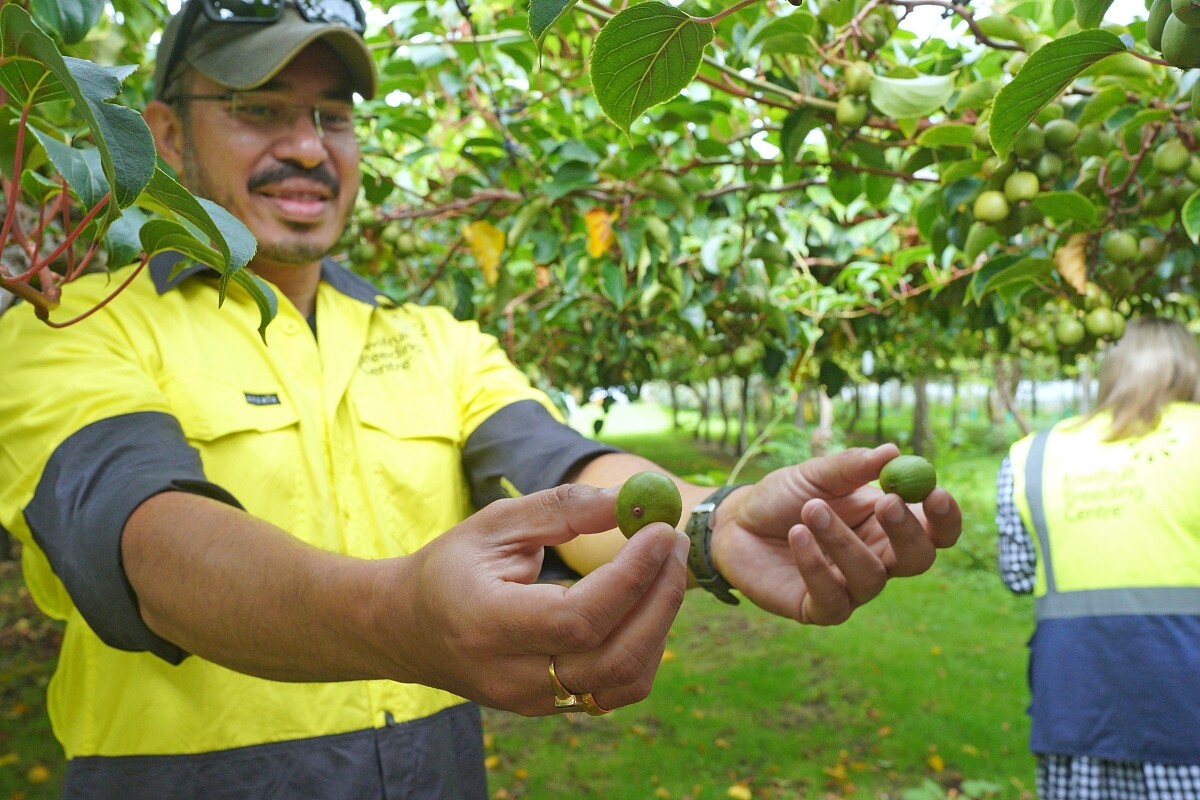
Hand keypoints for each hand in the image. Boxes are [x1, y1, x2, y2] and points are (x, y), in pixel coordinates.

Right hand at [391, 484, 690, 715]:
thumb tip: (629, 500)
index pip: (577, 618)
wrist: (410, 628)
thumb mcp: (495, 523)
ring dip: (660, 622)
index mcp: (487, 624)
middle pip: (613, 657)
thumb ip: (561, 508)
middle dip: (660, 597)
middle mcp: (512, 675)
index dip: (631, 577)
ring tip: (664, 567)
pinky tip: (645, 601)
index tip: (660, 531)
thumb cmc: (453, 566)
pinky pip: (617, 688)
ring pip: (625, 680)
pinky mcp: (552, 707)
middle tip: (674, 542)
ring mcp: (534, 700)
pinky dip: (645, 645)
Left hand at [709, 444, 960, 624]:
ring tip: (810, 510)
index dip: (944, 516)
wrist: (734, 523)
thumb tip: (892, 452)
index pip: (935, 529)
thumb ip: (851, 466)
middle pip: (918, 559)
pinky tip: (797, 537)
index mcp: (886, 523)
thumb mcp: (814, 474)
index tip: (935, 493)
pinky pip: (834, 600)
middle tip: (886, 503)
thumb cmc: (782, 497)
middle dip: (908, 532)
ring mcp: (851, 587)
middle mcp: (878, 558)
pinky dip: (816, 565)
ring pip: (872, 577)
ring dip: (843, 541)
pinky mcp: (820, 609)